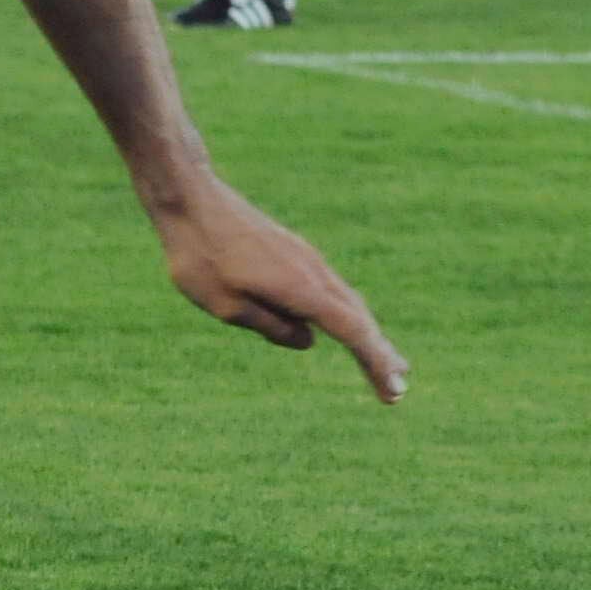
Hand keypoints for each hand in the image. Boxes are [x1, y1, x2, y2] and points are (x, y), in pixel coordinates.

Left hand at [149, 172, 408, 401]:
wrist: (192, 200)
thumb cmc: (200, 257)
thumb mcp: (227, 306)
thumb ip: (270, 326)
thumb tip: (306, 340)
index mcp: (301, 289)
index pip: (352, 332)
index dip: (375, 362)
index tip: (394, 389)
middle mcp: (314, 272)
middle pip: (358, 319)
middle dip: (379, 355)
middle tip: (398, 388)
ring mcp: (307, 260)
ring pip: (347, 302)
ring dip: (366, 334)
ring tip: (385, 362)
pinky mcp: (295, 253)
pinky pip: (330, 290)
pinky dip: (345, 313)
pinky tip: (346, 326)